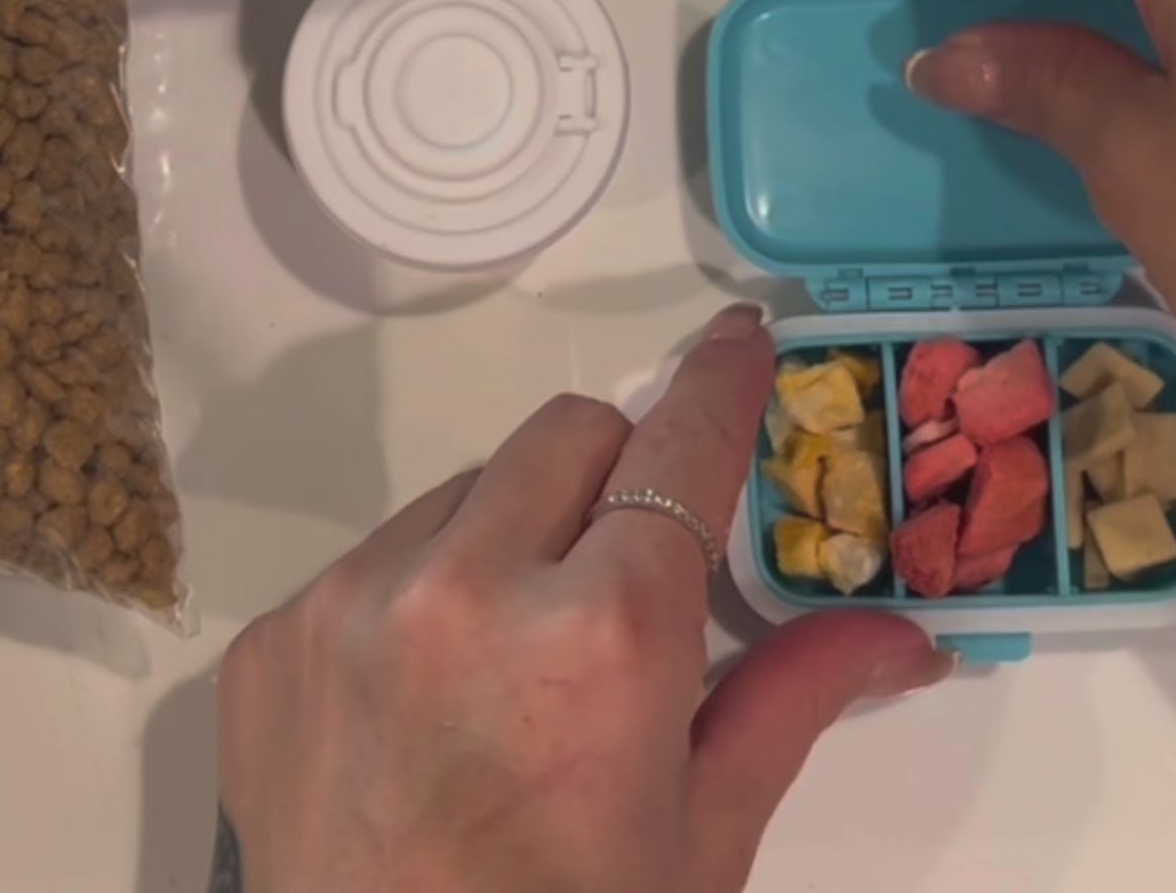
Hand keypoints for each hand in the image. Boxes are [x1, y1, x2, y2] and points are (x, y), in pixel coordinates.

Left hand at [214, 305, 951, 892]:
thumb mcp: (702, 835)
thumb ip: (794, 698)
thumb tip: (904, 635)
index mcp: (604, 636)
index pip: (681, 448)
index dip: (720, 384)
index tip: (738, 341)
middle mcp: (468, 589)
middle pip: (569, 434)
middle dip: (618, 473)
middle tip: (632, 561)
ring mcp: (350, 607)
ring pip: (465, 489)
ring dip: (513, 533)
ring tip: (517, 656)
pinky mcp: (271, 641)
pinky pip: (374, 557)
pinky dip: (421, 594)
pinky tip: (429, 699)